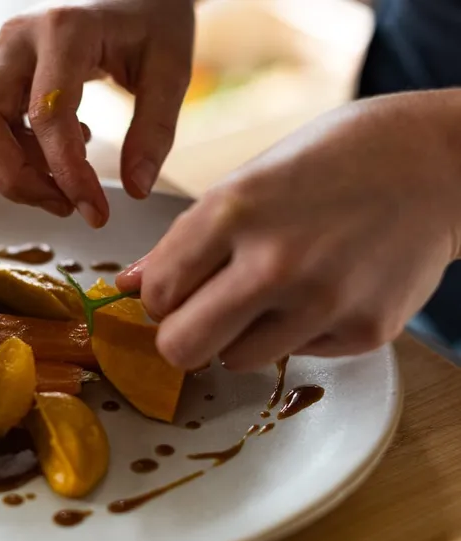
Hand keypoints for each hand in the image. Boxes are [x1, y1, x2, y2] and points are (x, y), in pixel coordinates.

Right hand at [0, 0, 194, 226]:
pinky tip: (57, 155)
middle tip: (64, 205)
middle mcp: (18, 39)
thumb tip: (135, 189)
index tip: (94, 212)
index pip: (47, 115)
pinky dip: (14, 154)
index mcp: (64, 30)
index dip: (66, 172)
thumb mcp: (170, 71)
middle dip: (16, 177)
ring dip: (10, 169)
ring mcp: (1, 53)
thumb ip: (154, 131)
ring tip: (63, 184)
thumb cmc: (153, 20)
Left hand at [116, 90, 460, 370]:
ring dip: (240, 336)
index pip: (155, 293)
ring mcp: (323, 302)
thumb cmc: (331, 162)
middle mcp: (275, 262)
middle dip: (181, 337)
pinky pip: (296, 355)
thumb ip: (183, 242)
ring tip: (275, 292)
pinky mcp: (364, 331)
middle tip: (200, 317)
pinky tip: (324, 290)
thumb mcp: (246, 182)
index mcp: (233, 212)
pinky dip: (298, 332)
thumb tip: (129, 285)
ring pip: (234, 361)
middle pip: (181, 349)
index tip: (173, 291)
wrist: (438, 164)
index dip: (157, 297)